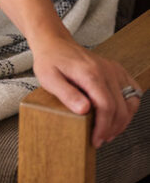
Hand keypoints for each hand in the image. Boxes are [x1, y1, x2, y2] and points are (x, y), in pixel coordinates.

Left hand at [31, 31, 142, 147]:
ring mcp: (113, 69)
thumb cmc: (50, 60)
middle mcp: (105, 70)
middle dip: (112, 129)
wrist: (54, 43)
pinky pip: (133, 90)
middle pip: (120, 108)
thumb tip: (84, 110)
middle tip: (100, 139)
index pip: (106, 106)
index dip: (103, 127)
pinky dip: (129, 106)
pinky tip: (118, 114)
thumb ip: (67, 94)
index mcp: (89, 73)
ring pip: (131, 101)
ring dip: (123, 120)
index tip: (96, 140)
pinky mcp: (116, 70)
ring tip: (108, 131)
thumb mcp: (49, 79)